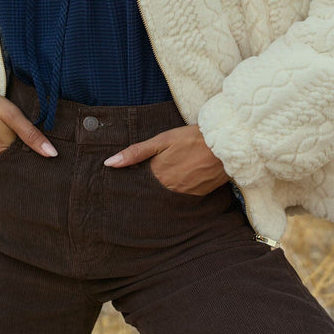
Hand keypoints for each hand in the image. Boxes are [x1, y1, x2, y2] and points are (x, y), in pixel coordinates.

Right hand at [0, 81, 57, 158]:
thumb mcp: (10, 113)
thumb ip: (31, 134)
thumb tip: (52, 154)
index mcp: (3, 149)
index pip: (25, 160)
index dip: (36, 156)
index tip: (47, 156)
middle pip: (13, 161)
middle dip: (23, 157)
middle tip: (36, 150)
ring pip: (0, 158)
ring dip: (9, 153)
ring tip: (17, 143)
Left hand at [104, 125, 228, 195]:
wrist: (224, 143)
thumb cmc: (191, 138)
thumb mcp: (162, 140)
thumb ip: (136, 152)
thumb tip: (109, 164)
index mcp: (158, 175)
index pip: (139, 184)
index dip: (135, 180)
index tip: (127, 180)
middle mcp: (170, 189)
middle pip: (153, 191)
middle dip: (149, 186)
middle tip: (154, 175)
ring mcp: (186, 194)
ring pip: (168, 195)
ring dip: (166, 188)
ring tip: (170, 175)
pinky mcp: (200, 195)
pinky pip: (184, 196)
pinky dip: (181, 189)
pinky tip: (183, 177)